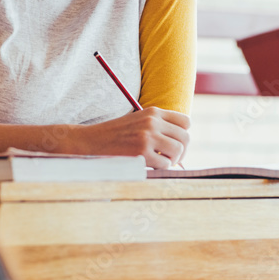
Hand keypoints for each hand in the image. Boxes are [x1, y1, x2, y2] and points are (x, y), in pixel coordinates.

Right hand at [74, 107, 190, 168]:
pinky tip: (151, 165)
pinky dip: (161, 168)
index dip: (183, 135)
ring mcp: (148, 137)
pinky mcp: (142, 152)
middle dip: (181, 151)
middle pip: (185, 138)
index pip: (186, 122)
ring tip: (161, 161)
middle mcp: (153, 122)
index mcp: (153, 112)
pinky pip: (166, 164)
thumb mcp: (139, 121)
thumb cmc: (118, 135)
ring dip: (172, 160)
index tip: (175, 143)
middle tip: (172, 158)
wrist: (93, 141)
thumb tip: (183, 146)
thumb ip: (159, 126)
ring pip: (178, 151)